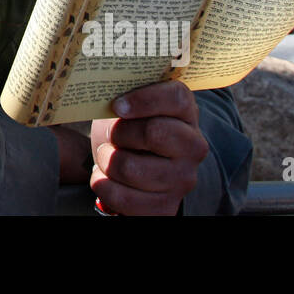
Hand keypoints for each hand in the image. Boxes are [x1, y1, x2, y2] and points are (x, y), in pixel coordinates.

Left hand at [89, 80, 209, 215]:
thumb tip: (100, 86)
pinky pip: (124, 199)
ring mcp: (182, 179)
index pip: (176, 98)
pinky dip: (103, 185)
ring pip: (132, 168)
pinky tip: (105, 177)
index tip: (117, 105)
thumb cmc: (126, 126)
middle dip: (119, 132)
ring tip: (106, 155)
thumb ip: (122, 91)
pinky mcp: (166, 206)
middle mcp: (192, 146)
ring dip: (106, 160)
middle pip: (154, 132)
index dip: (144, 100)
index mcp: (186, 112)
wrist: (128, 164)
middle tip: (111, 134)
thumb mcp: (126, 104)